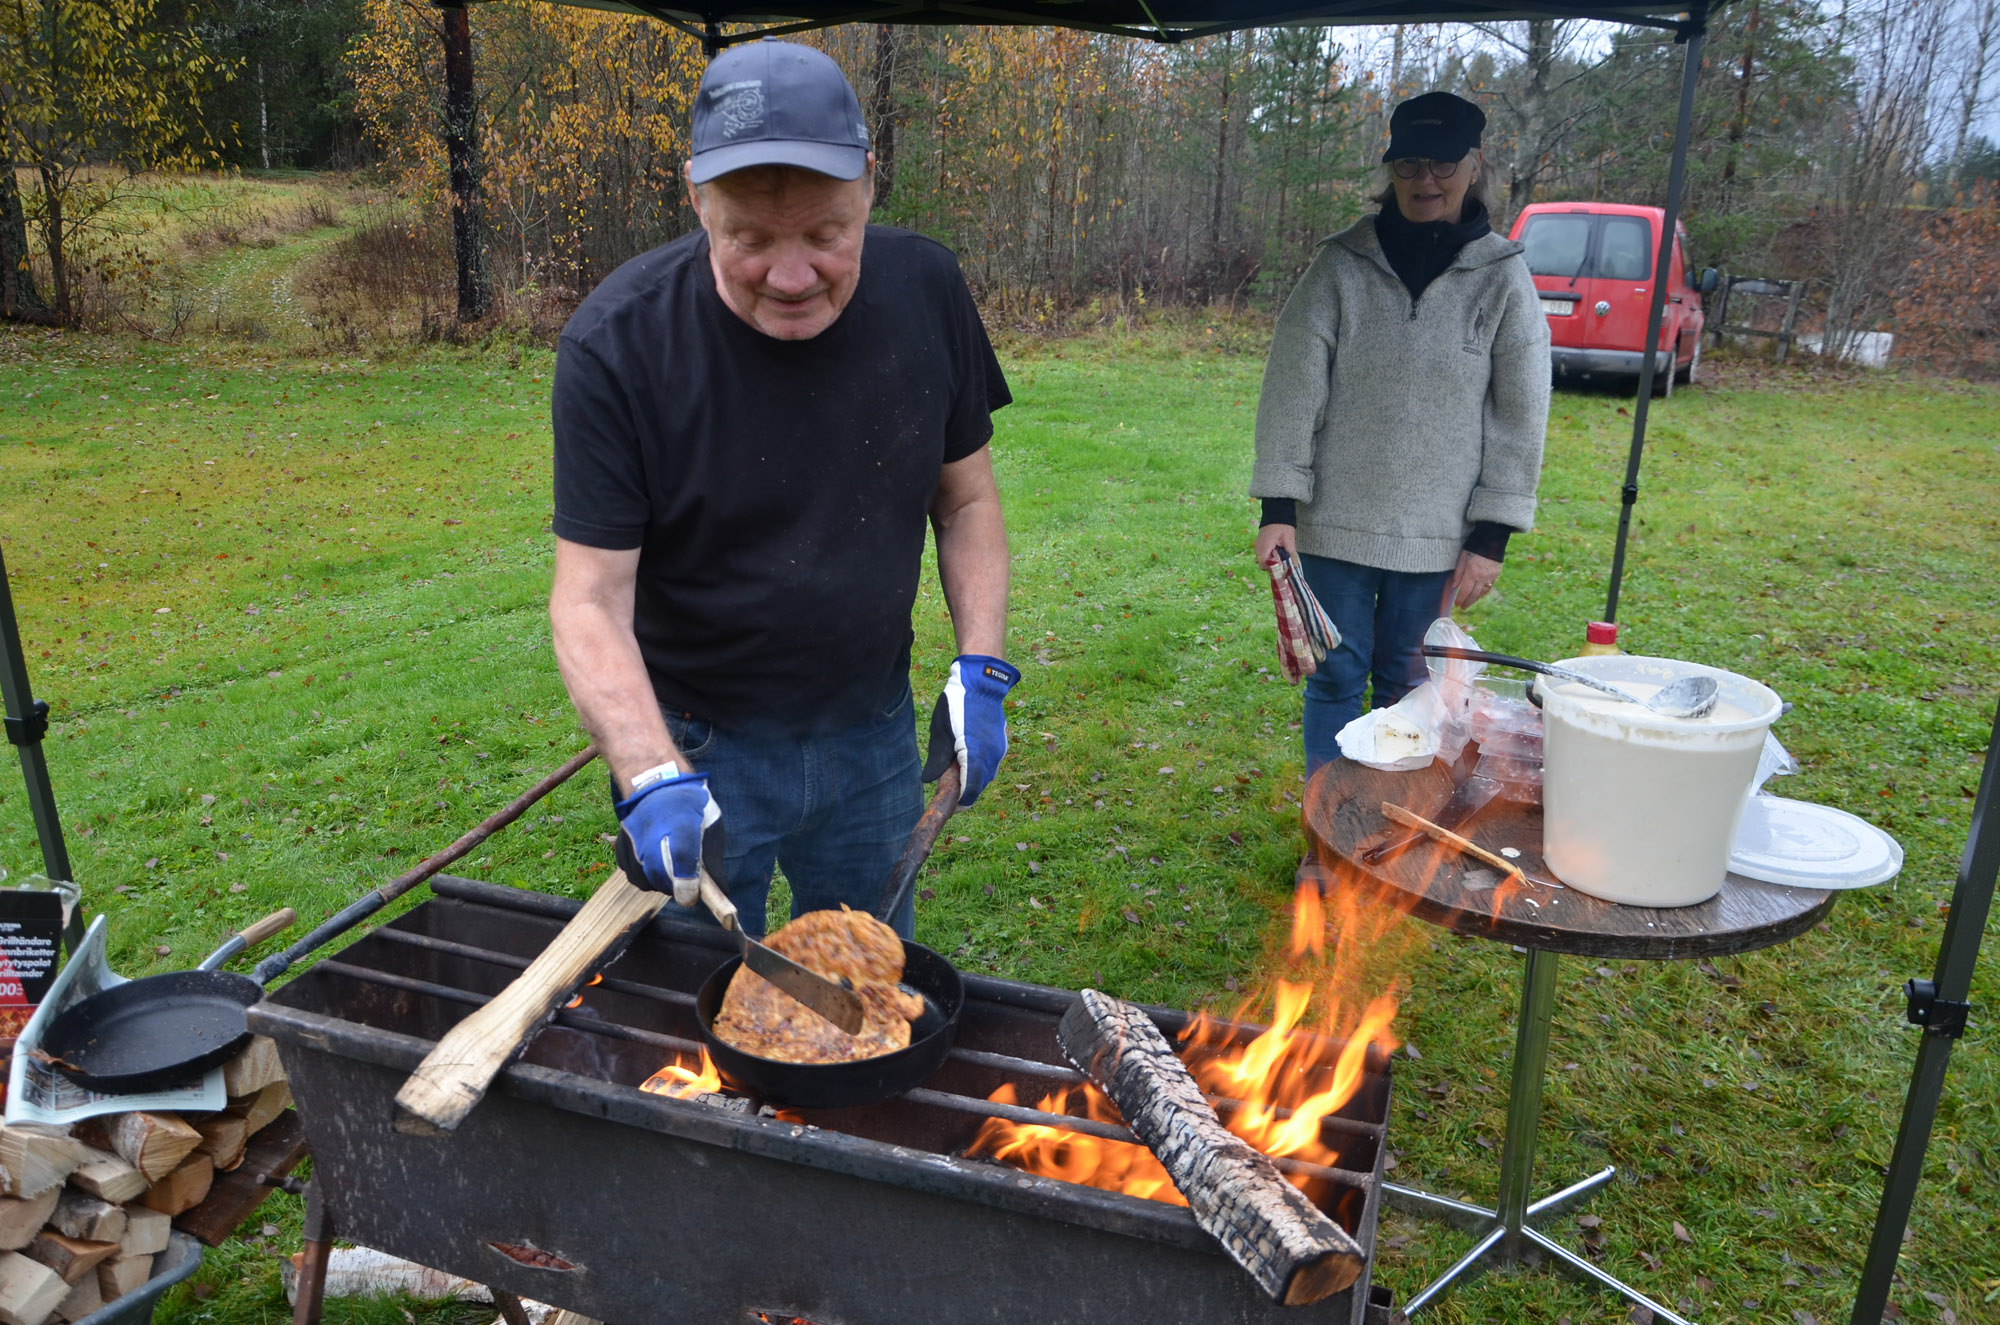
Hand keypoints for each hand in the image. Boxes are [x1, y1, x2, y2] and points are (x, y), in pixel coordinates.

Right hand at [613, 773, 723, 905]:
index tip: (692, 897)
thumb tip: (720, 891)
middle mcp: (652, 831)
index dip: (688, 882)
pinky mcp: (621, 845)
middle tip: (687, 884)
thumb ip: (712, 859)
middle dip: (676, 887)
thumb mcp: (711, 825)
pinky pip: (633, 875)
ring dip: (660, 884)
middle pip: (660, 875)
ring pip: (646, 880)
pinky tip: (656, 866)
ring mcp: (633, 838)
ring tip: (672, 873)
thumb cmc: (691, 808)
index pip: (682, 858)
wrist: (658, 785)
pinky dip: (646, 877)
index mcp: (682, 822)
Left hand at [922, 655, 1019, 806]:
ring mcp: (998, 751)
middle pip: (979, 786)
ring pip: (986, 776)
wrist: (982, 684)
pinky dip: (979, 769)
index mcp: (974, 756)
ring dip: (972, 779)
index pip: (969, 791)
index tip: (948, 806)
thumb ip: (937, 759)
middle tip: (947, 789)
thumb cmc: (957, 705)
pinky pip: (990, 765)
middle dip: (965, 792)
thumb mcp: (941, 731)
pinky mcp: (1001, 745)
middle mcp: (991, 757)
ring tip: (955, 771)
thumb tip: (928, 781)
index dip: (959, 803)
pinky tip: (966, 759)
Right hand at [1255, 523, 1297, 566]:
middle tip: (1283, 563)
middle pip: (1263, 564)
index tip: (1282, 569)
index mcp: (1264, 547)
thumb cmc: (1283, 526)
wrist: (1277, 513)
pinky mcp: (1260, 544)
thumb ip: (1291, 555)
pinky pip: (1263, 555)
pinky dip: (1270, 556)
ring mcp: (1258, 546)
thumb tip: (1295, 567)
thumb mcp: (1289, 540)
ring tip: (1281, 556)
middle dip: (1273, 566)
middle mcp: (1258, 548)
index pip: (1265, 565)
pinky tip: (1278, 552)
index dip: (1273, 569)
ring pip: (1263, 560)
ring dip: (1272, 561)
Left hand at [1440, 551, 1502, 613]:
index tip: (1456, 604)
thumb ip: (1458, 573)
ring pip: (1482, 592)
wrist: (1490, 540)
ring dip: (1475, 600)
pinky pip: (1489, 587)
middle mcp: (1482, 577)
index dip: (1460, 599)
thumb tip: (1454, 586)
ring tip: (1469, 604)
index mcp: (1472, 573)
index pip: (1465, 591)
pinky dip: (1484, 593)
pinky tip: (1480, 596)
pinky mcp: (1496, 574)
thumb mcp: (1462, 558)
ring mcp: (1490, 576)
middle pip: (1474, 594)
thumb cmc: (1473, 548)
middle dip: (1467, 602)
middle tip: (1462, 608)